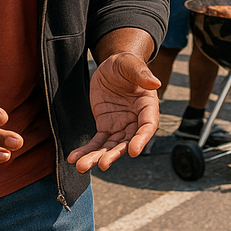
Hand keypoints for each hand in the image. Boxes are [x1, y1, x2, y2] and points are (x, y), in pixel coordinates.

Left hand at [68, 52, 160, 172]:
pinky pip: (97, 142)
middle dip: (114, 154)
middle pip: (127, 142)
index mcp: (147, 106)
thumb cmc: (126, 64)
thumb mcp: (131, 64)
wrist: (112, 67)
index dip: (141, 139)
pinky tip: (74, 158)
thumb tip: (156, 82)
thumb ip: (141, 73)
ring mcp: (120, 126)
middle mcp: (136, 121)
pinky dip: (86, 151)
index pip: (147, 126)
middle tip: (102, 164)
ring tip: (82, 166)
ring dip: (97, 157)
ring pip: (110, 146)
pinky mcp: (106, 126)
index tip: (133, 151)